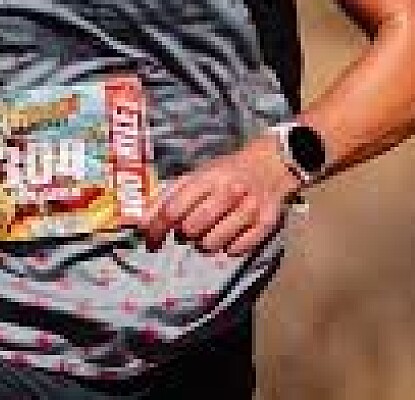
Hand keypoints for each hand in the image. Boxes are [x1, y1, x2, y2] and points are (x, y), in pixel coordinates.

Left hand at [138, 133, 300, 257]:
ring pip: (211, 245)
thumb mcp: (197, 175)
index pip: (173, 209)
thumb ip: (168, 197)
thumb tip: (141, 225)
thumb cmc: (227, 172)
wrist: (272, 163)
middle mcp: (229, 191)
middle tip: (191, 228)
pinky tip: (231, 233)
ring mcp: (249, 208)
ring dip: (205, 243)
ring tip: (212, 230)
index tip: (150, 241)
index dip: (156, 229)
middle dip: (185, 233)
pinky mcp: (266, 223)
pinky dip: (229, 248)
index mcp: (208, 177)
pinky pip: (236, 250)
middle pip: (191, 229)